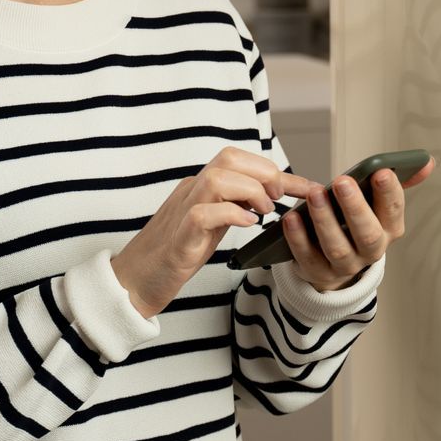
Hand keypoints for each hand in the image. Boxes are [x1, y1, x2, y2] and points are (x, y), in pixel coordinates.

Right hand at [111, 147, 314, 316]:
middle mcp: (191, 192)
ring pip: (217, 178)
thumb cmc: (173, 255)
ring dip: (250, 191)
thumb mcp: (212, 225)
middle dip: (264, 173)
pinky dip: (230, 214)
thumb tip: (267, 198)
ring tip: (262, 213)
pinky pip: (203, 213)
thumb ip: (233, 207)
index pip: (239, 162)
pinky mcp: (178, 237)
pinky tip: (246, 225)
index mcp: (200, 188)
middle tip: (277, 200)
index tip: (306, 188)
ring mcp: (182, 212)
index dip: (276, 171)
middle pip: (229, 157)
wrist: (134, 282)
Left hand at [283, 157, 436, 291]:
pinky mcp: (319, 273)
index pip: (394, 211)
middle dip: (355, 207)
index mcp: (390, 230)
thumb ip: (397, 182)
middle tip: (342, 181)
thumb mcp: (377, 206)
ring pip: (337, 248)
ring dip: (325, 220)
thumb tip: (427, 162)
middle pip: (367, 234)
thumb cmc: (355, 224)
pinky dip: (298, 239)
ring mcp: (346, 266)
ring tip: (314, 194)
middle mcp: (371, 251)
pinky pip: (308, 258)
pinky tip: (291, 218)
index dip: (389, 193)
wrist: (334, 264)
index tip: (381, 171)